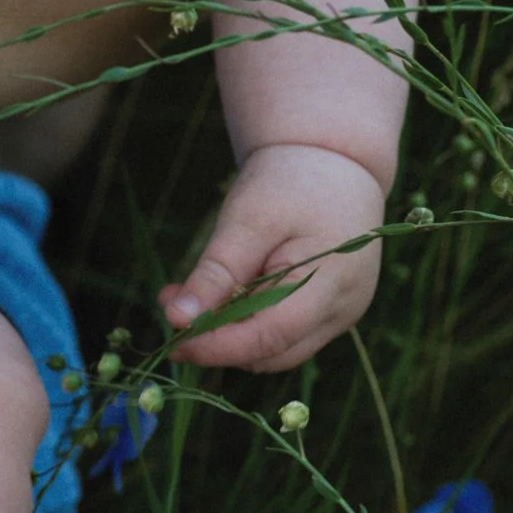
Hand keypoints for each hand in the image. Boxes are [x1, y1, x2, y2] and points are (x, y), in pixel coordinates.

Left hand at [158, 143, 387, 371]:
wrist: (333, 161)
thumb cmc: (292, 182)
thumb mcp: (247, 220)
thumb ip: (215, 272)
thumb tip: (176, 320)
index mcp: (332, 283)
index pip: (270, 337)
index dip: (218, 348)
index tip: (173, 344)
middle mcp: (342, 309)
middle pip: (270, 352)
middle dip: (217, 339)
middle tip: (170, 304)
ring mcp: (338, 315)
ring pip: (273, 350)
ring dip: (226, 333)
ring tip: (185, 294)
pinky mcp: (325, 314)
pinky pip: (279, 334)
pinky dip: (243, 323)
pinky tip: (216, 294)